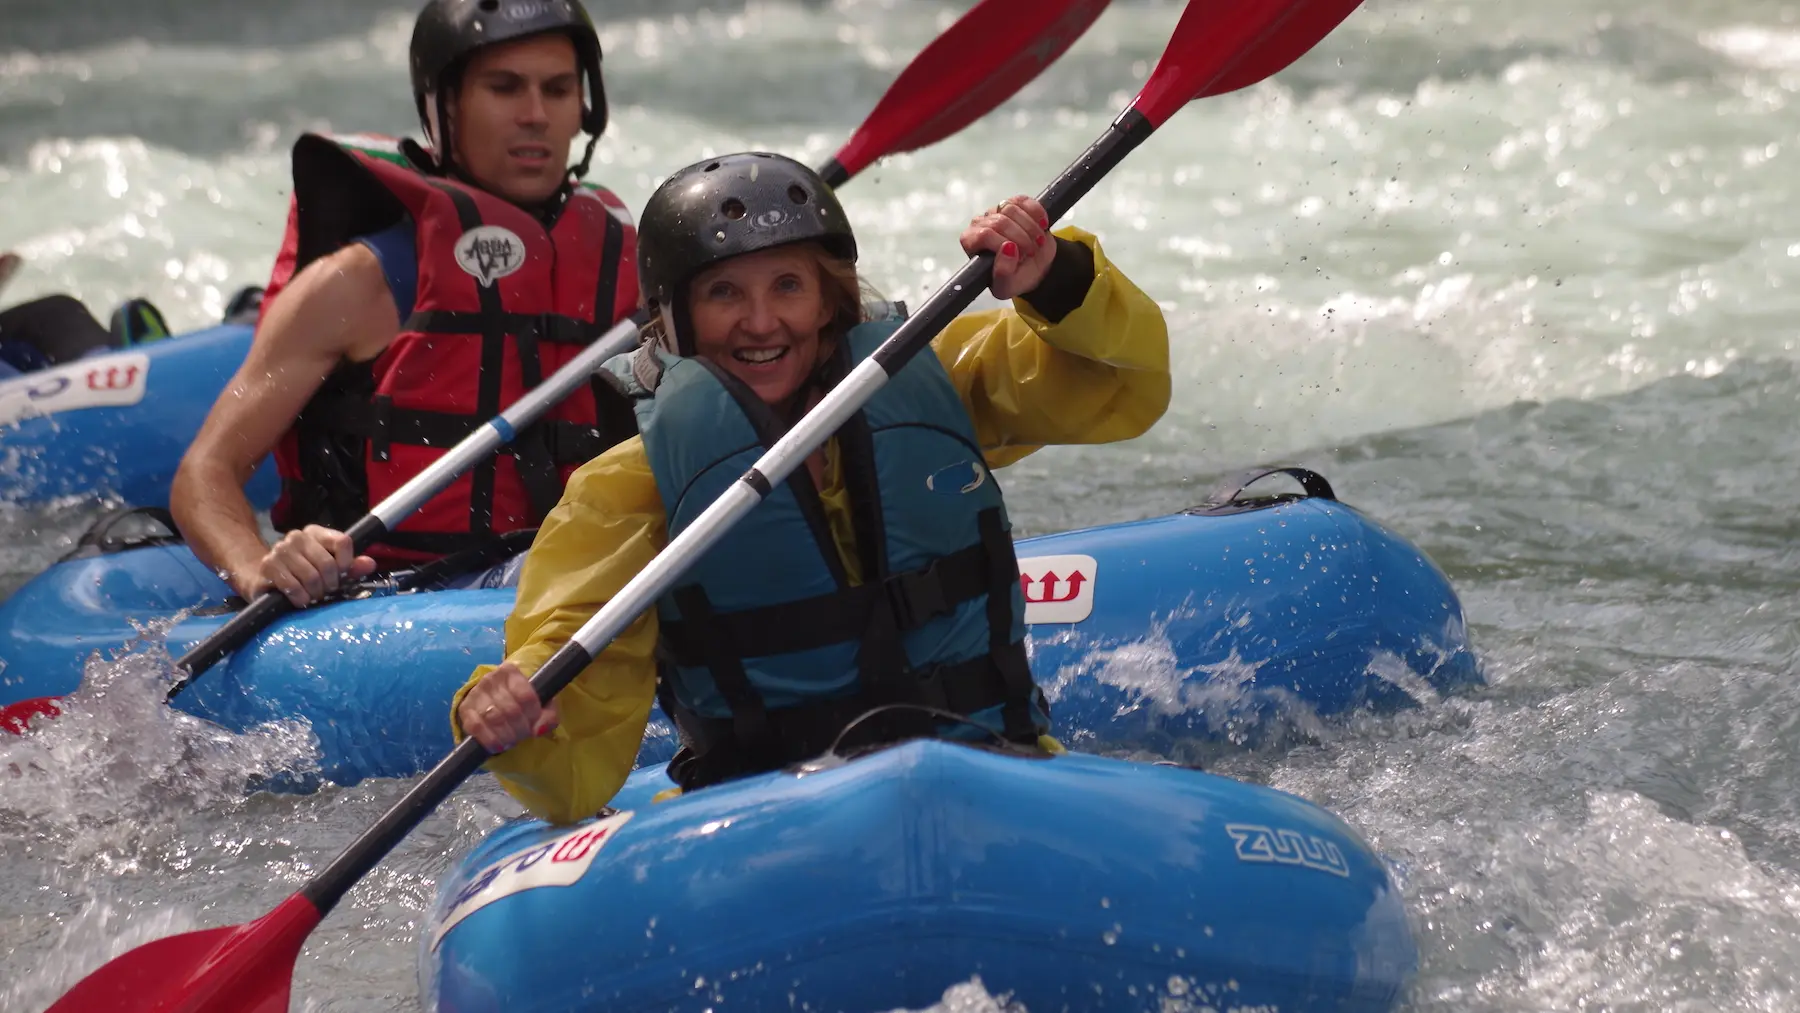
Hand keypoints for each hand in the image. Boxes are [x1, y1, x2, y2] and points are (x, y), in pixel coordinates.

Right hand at [245, 524, 376, 605]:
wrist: (263, 578)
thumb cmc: (302, 574)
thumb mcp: (328, 569)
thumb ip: (350, 567)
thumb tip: (370, 564)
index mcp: (315, 532)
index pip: (343, 541)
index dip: (346, 563)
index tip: (342, 575)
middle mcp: (297, 536)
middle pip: (328, 563)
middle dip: (330, 584)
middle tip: (325, 592)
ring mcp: (280, 550)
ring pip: (311, 577)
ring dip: (315, 593)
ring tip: (313, 596)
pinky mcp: (268, 566)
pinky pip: (293, 586)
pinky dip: (301, 598)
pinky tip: (301, 600)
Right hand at [459, 660, 559, 752]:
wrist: (493, 701)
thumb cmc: (521, 702)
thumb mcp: (540, 704)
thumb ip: (548, 716)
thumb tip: (539, 730)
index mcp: (510, 672)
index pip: (526, 696)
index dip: (533, 715)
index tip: (535, 722)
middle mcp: (490, 679)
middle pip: (511, 710)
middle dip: (521, 729)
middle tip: (524, 735)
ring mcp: (476, 694)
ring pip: (495, 719)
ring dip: (507, 736)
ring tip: (513, 741)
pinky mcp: (465, 710)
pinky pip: (477, 728)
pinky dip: (491, 740)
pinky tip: (499, 746)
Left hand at [960, 195, 1055, 300]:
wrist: (1034, 267)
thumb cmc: (1015, 278)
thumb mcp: (1007, 286)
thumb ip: (1003, 273)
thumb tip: (1008, 249)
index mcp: (971, 242)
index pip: (983, 235)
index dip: (1004, 244)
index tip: (1020, 256)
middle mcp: (980, 224)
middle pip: (1000, 221)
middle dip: (1022, 237)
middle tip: (1032, 252)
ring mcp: (997, 210)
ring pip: (1011, 208)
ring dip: (1030, 227)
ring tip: (1037, 242)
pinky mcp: (1015, 203)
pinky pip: (1025, 200)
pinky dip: (1037, 212)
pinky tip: (1042, 225)